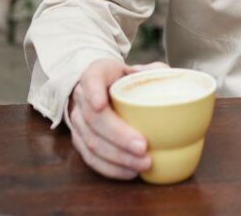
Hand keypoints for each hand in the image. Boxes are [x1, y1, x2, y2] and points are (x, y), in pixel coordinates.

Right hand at [67, 59, 168, 179]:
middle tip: (142, 146)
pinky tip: (130, 172)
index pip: (91, 78)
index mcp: (97, 73)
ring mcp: (78, 121)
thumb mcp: (140, 69)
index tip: (101, 104)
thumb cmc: (125, 80)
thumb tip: (163, 79)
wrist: (103, 89)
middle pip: (93, 118)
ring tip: (143, 163)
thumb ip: (153, 71)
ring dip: (117, 156)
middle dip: (118, 135)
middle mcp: (82, 97)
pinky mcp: (80, 141)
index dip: (93, 92)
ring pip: (91, 142)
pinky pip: (91, 159)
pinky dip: (111, 168)